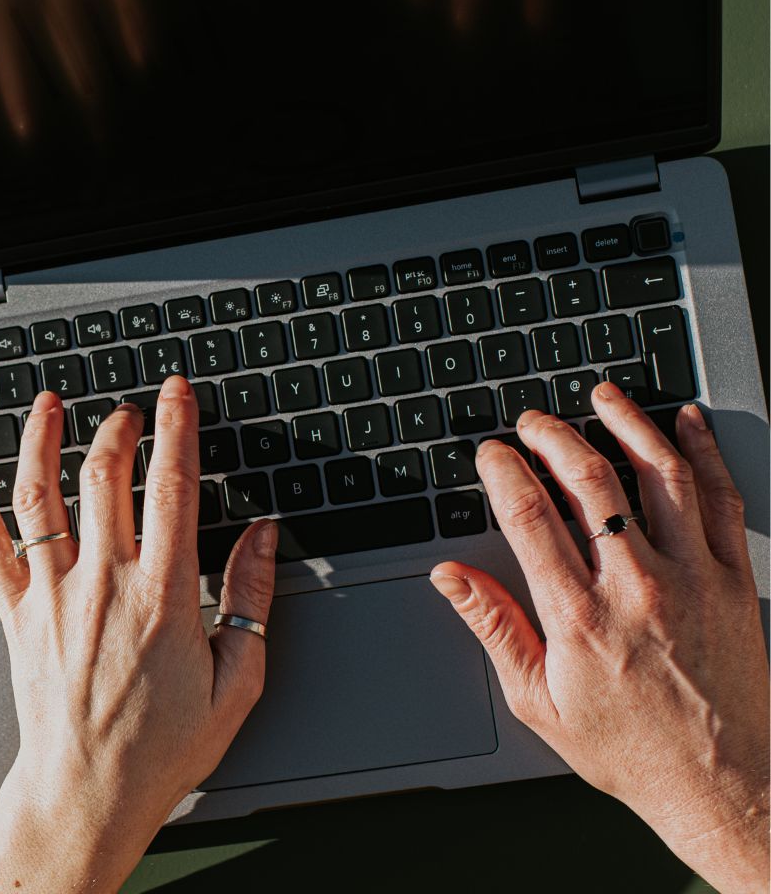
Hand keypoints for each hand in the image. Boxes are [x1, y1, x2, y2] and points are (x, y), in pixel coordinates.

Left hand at [0, 377, 277, 892]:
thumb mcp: (236, 682)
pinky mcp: (18, 615)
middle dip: (118, 426)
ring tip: (50, 404)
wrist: (87, 795)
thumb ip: (250, 599)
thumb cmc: (160, 747)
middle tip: (129, 408)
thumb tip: (262, 536)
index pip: (172, 487)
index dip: (177, 428)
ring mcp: (53, 596)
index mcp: (162, 595)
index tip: (178, 395)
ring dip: (43, 440)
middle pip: (104, 476)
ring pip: (41, 496)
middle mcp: (103, 584)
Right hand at [431, 383, 768, 893]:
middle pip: (589, 479)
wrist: (725, 787)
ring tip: (603, 396)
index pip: (529, 515)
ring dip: (627, 423)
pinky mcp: (734, 580)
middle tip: (534, 420)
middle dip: (553, 435)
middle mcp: (636, 587)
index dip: (504, 469)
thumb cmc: (629, 749)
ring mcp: (692, 578)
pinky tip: (686, 424)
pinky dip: (703, 454)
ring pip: (658, 474)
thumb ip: (493, 627)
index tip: (493, 452)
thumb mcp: (538, 702)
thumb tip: (449, 577)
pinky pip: (721, 499)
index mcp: (578, 616)